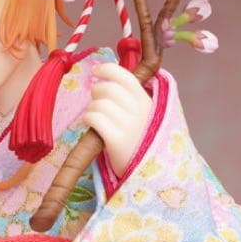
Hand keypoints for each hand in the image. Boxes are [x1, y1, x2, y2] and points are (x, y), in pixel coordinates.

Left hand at [84, 61, 152, 179]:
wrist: (152, 172)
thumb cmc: (141, 142)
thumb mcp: (145, 116)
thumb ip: (131, 99)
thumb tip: (107, 78)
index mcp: (146, 102)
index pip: (125, 76)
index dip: (107, 69)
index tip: (96, 70)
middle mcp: (139, 111)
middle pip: (108, 88)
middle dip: (97, 91)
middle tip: (96, 101)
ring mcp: (129, 126)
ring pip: (99, 103)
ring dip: (91, 108)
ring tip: (95, 116)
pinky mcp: (117, 140)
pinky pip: (95, 118)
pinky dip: (88, 118)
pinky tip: (91, 124)